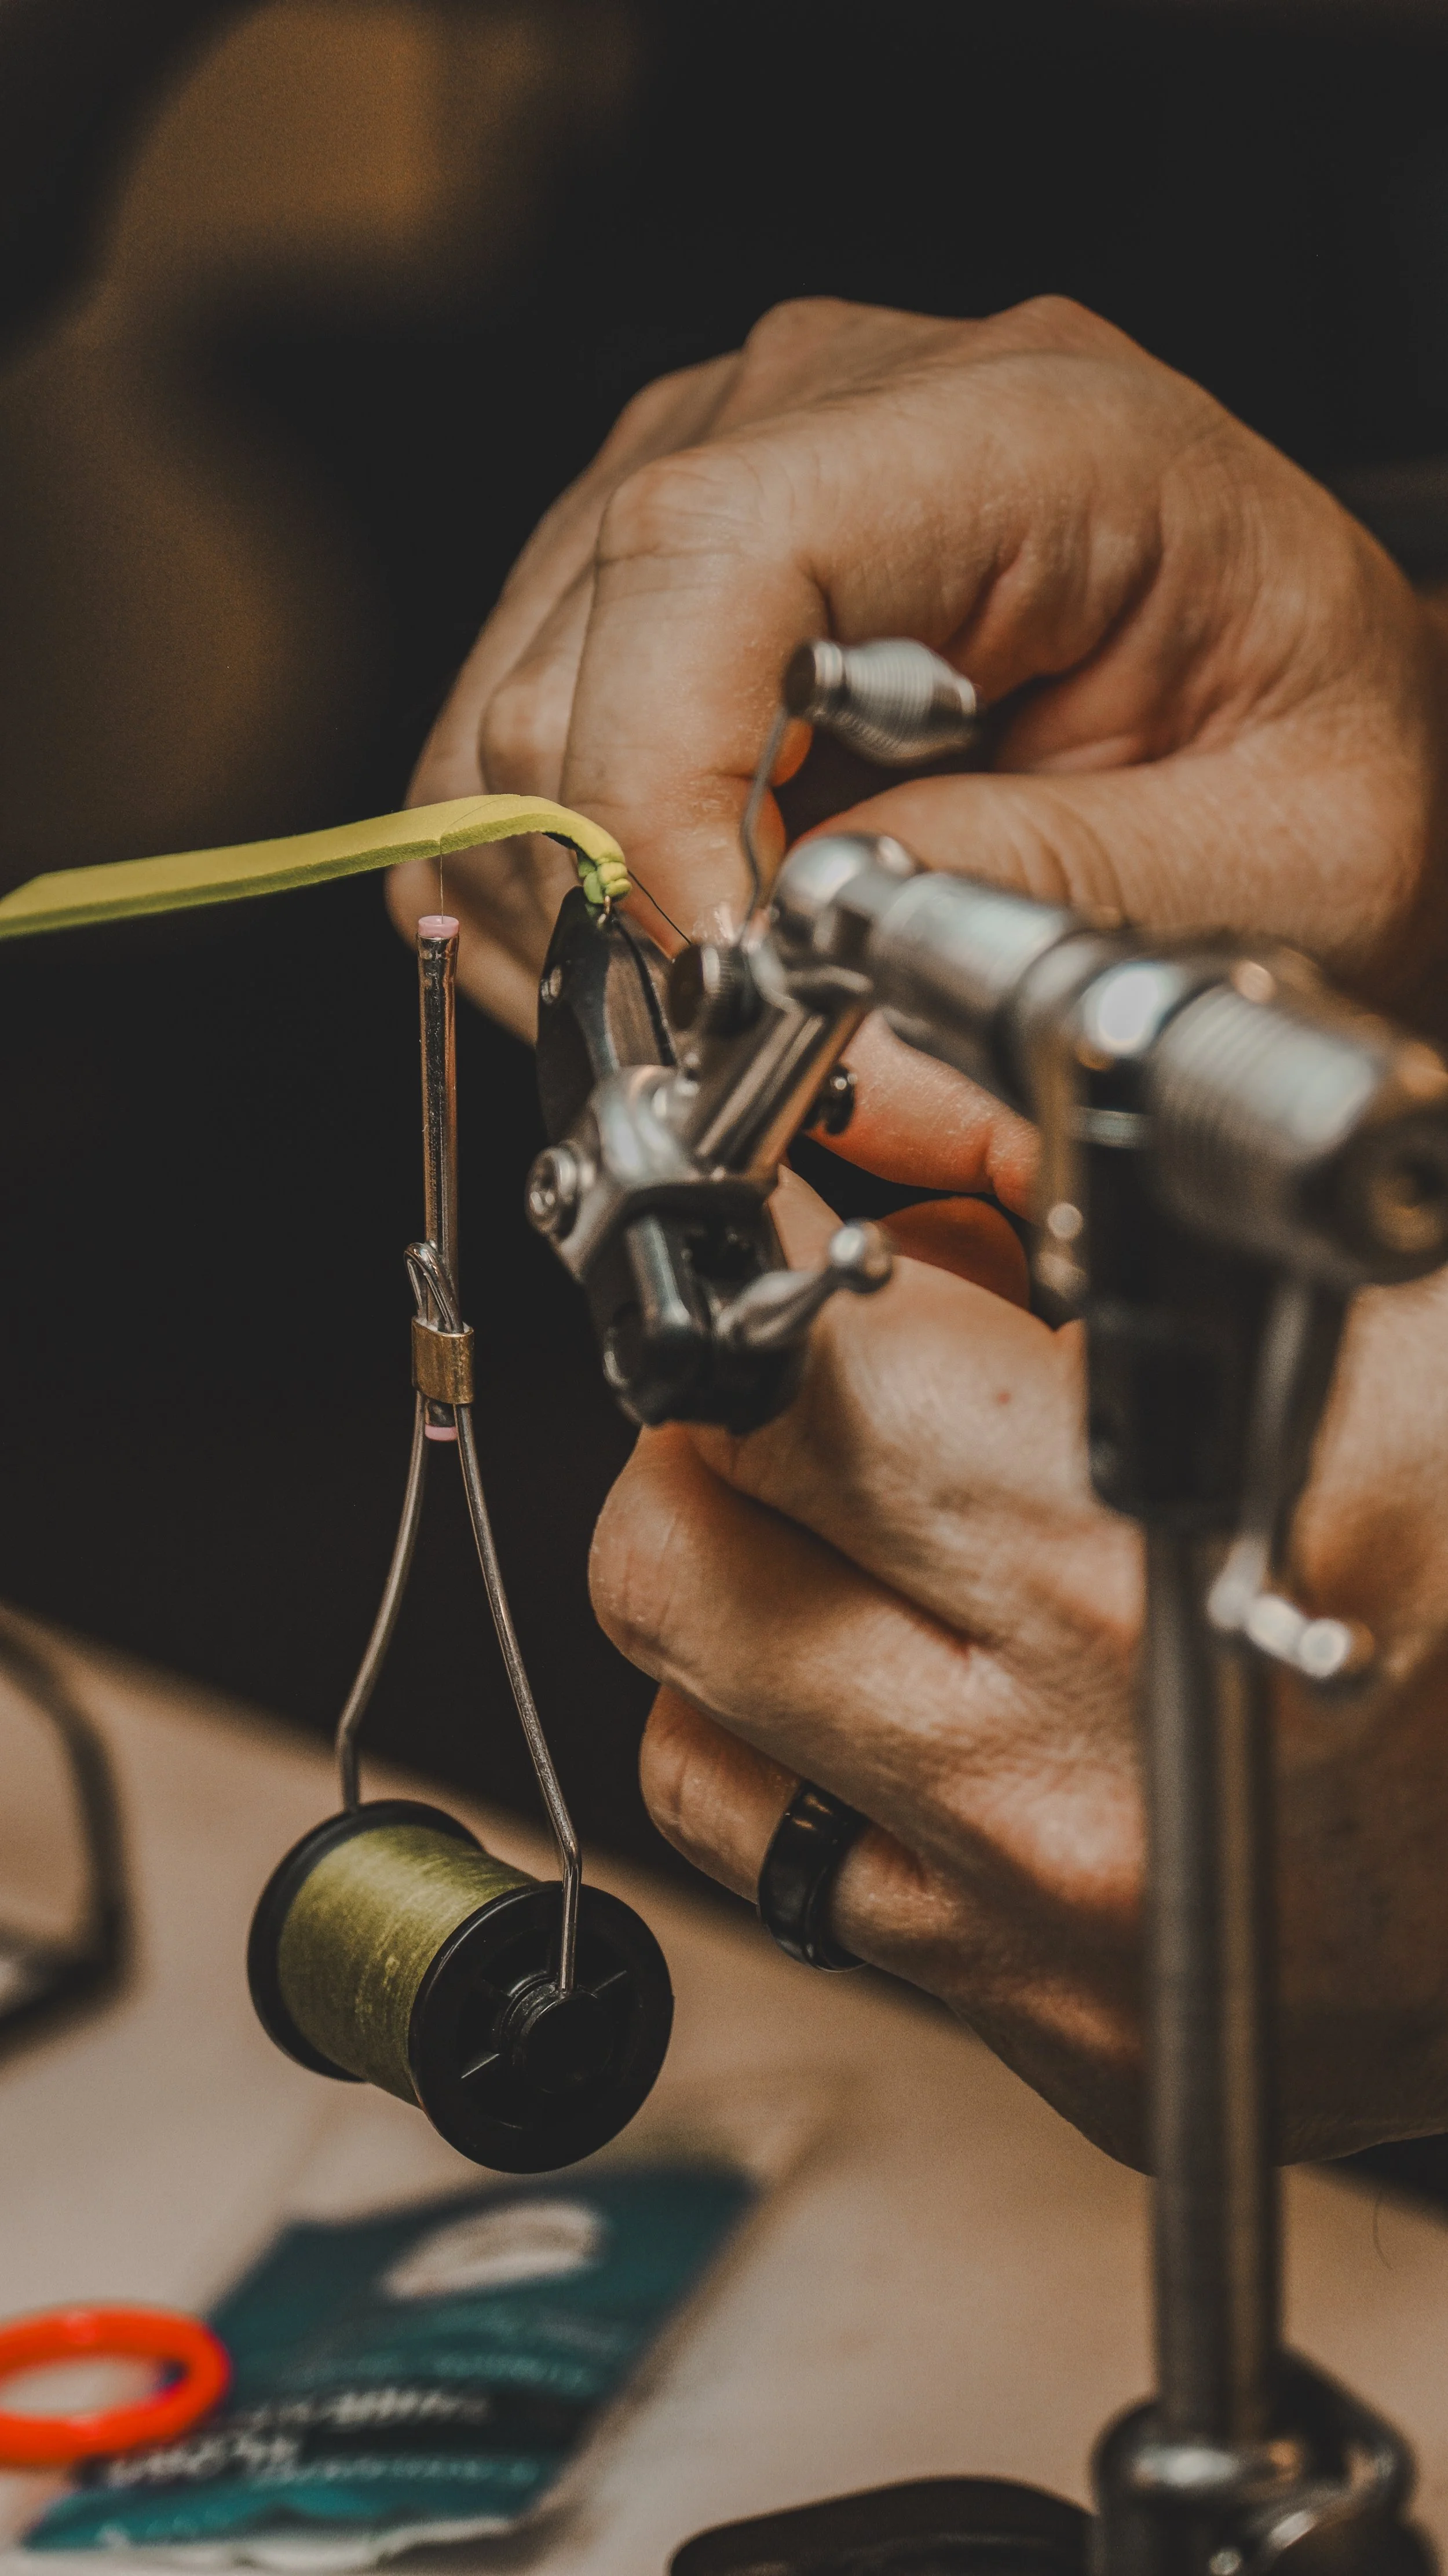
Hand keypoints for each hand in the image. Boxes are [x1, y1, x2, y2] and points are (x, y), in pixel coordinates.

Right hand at [394, 294, 1447, 1202]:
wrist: (1293, 705)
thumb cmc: (1309, 750)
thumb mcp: (1293, 862)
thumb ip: (1066, 909)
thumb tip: (820, 982)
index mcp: (1018, 432)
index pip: (708, 557)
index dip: (661, 799)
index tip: (726, 990)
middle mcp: (824, 409)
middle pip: (570, 670)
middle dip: (640, 916)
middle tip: (765, 1066)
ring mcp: (711, 478)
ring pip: (503, 741)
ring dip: (601, 935)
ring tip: (756, 1015)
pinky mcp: (645, 582)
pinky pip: (506, 773)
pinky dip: (578, 915)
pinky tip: (709, 949)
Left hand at [588, 1173, 1447, 2166]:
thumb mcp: (1376, 1300)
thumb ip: (1085, 1199)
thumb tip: (889, 1153)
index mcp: (1157, 1543)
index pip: (778, 1371)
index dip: (756, 1276)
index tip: (782, 1246)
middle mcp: (1073, 1770)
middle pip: (669, 1550)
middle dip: (712, 1434)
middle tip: (813, 1390)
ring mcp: (1049, 1937)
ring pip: (685, 1724)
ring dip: (736, 1601)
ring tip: (868, 1545)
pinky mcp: (1058, 2041)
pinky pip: (792, 1875)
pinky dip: (812, 1765)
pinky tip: (930, 1700)